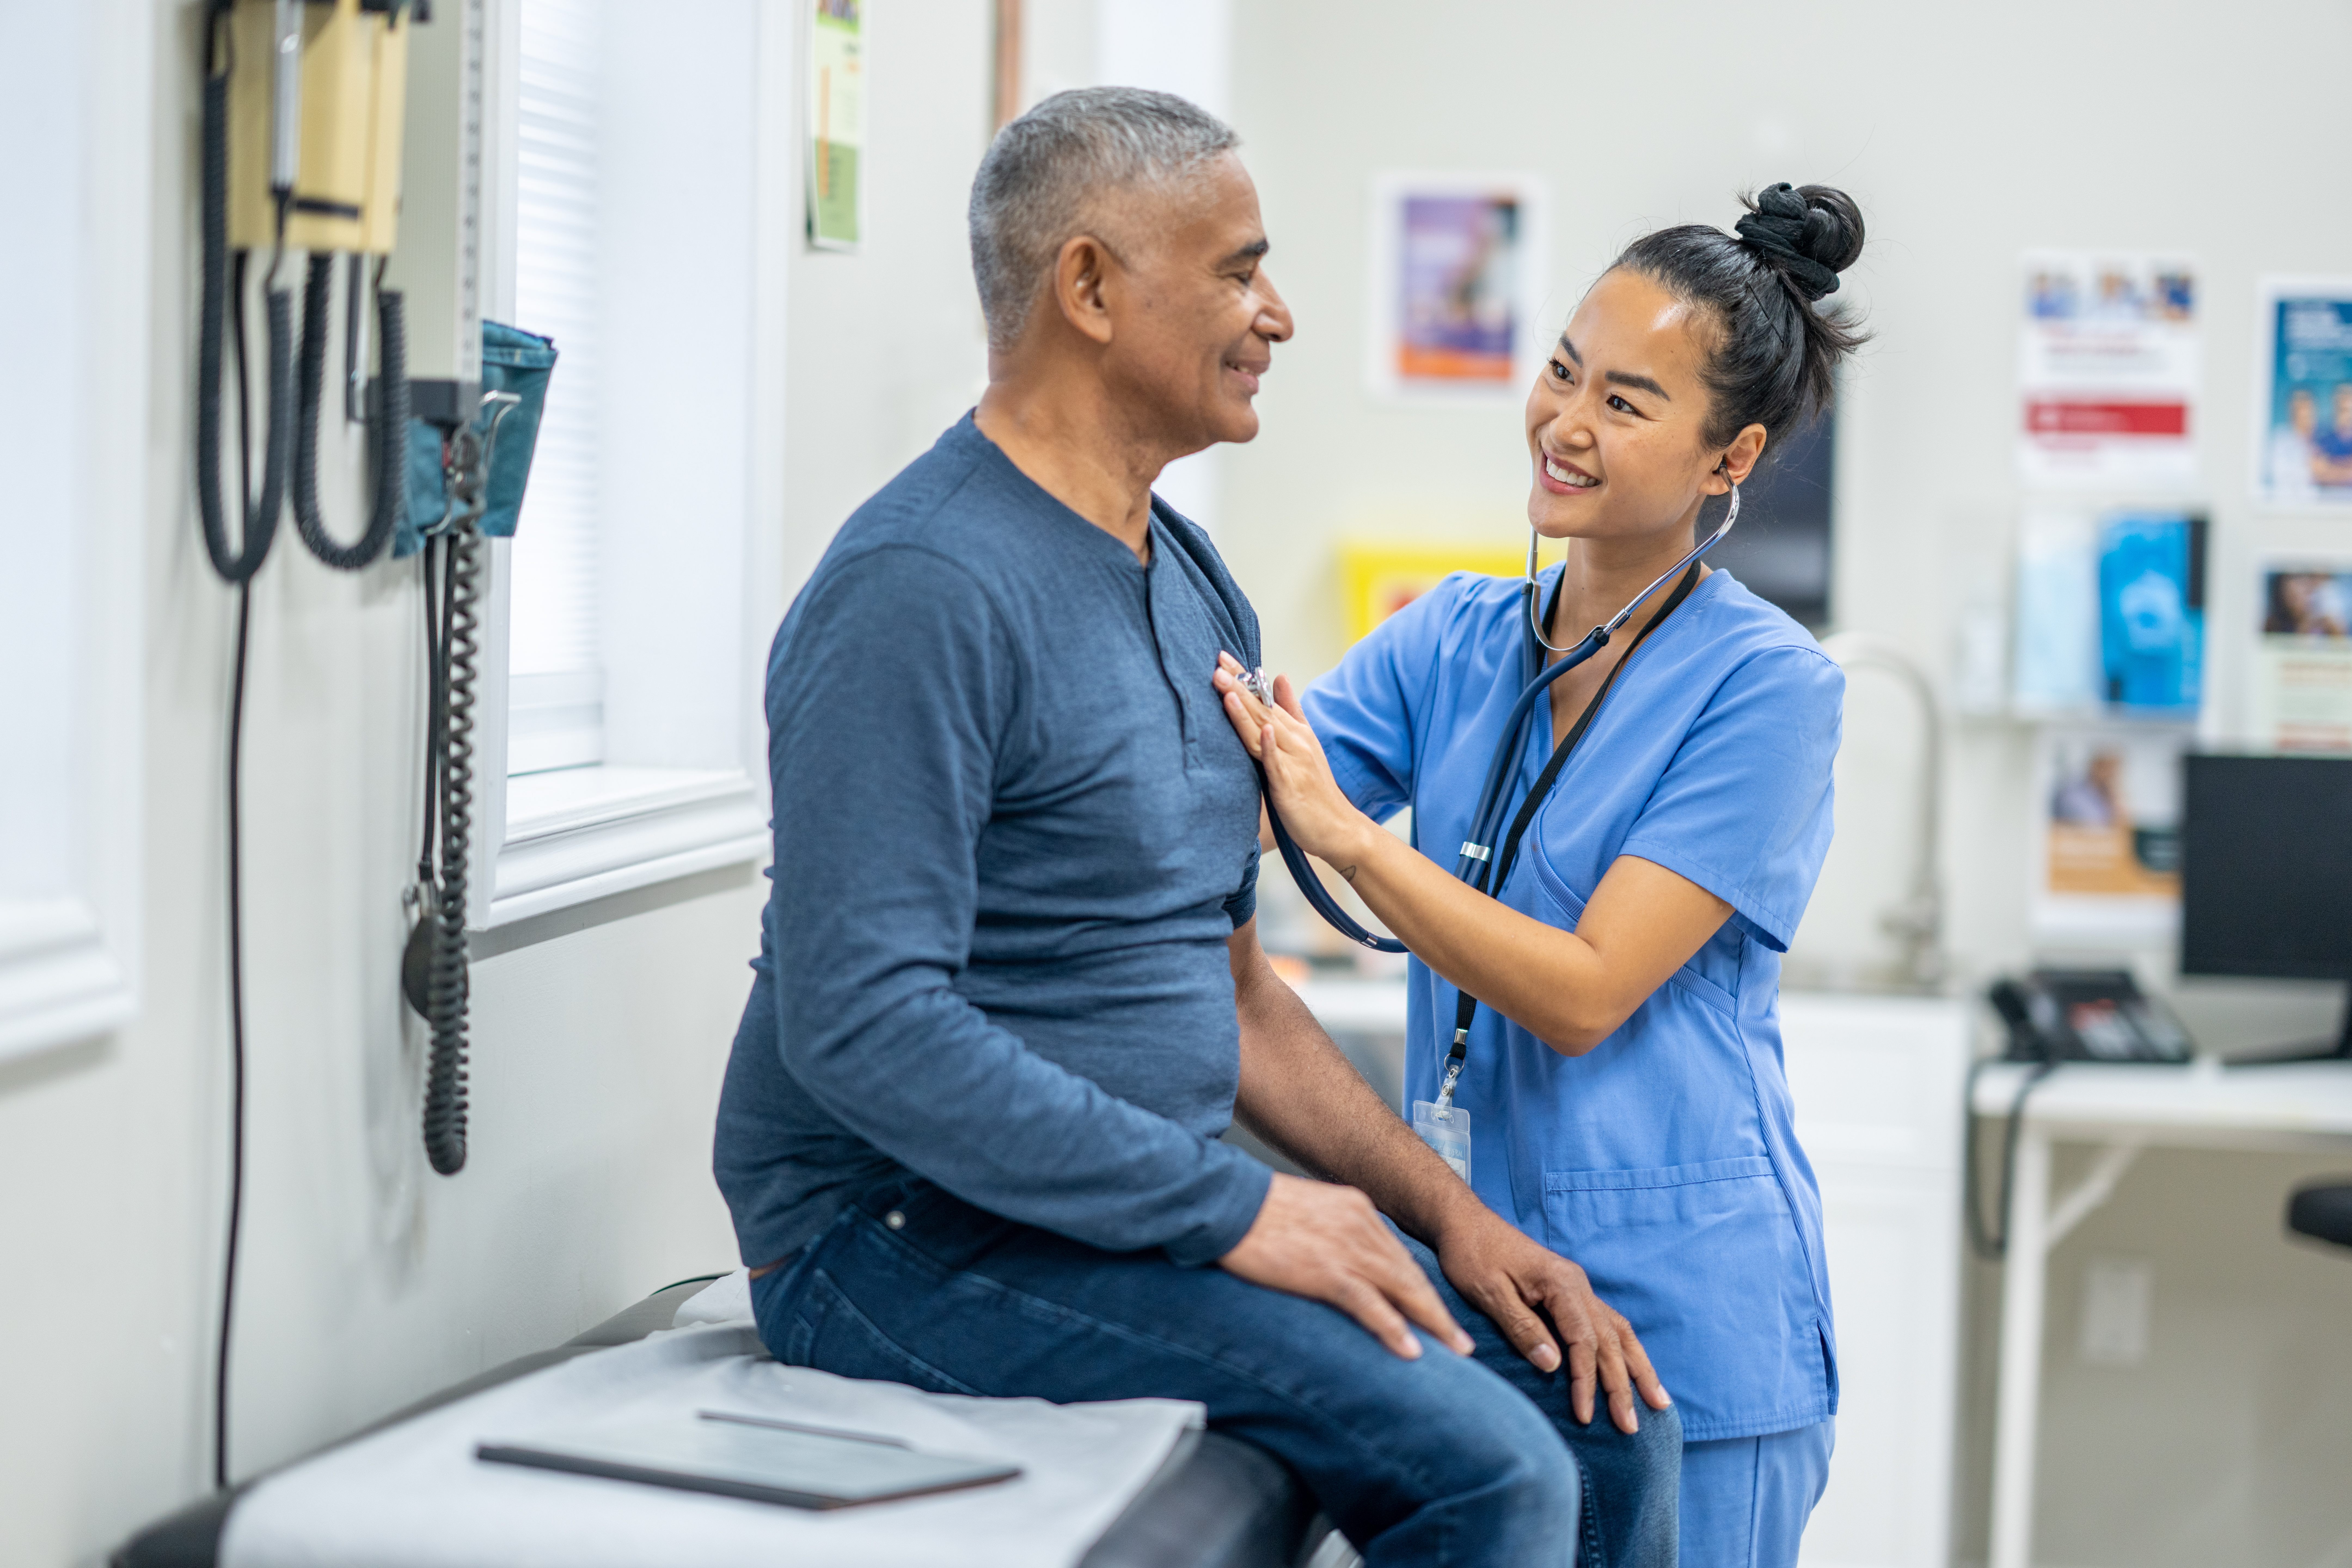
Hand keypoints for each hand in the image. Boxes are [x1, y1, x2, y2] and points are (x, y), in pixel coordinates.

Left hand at [1213, 654, 1371, 866]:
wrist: (1338, 827)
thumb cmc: (1315, 789)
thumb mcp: (1304, 743)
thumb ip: (1292, 711)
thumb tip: (1280, 677)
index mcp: (1295, 732)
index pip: (1265, 699)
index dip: (1244, 678)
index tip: (1222, 657)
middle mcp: (1295, 741)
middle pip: (1263, 709)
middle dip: (1239, 687)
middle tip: (1216, 665)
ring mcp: (1294, 762)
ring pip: (1266, 731)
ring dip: (1246, 710)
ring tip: (1226, 690)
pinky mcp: (1290, 784)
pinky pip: (1278, 763)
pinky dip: (1269, 746)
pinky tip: (1261, 730)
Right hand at [1221, 1173, 1475, 1360]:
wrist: (1227, 1201)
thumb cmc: (1257, 1210)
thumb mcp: (1309, 1212)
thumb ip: (1335, 1232)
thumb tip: (1344, 1260)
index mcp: (1357, 1210)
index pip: (1399, 1256)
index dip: (1421, 1288)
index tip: (1436, 1312)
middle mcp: (1361, 1226)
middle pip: (1411, 1276)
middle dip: (1439, 1312)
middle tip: (1462, 1343)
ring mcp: (1346, 1248)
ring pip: (1402, 1290)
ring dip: (1432, 1324)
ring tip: (1453, 1351)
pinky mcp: (1326, 1271)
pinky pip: (1368, 1304)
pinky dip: (1393, 1328)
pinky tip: (1410, 1349)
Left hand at [1435, 1209, 1671, 1432]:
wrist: (1466, 1223)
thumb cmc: (1471, 1255)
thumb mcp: (1487, 1291)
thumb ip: (1521, 1326)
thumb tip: (1553, 1365)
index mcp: (1561, 1283)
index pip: (1583, 1341)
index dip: (1586, 1380)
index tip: (1585, 1416)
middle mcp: (1578, 1284)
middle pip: (1609, 1341)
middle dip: (1622, 1386)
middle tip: (1631, 1427)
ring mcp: (1578, 1288)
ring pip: (1619, 1332)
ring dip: (1638, 1368)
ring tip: (1658, 1404)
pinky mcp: (1571, 1293)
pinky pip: (1608, 1325)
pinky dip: (1624, 1351)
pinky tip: (1633, 1370)